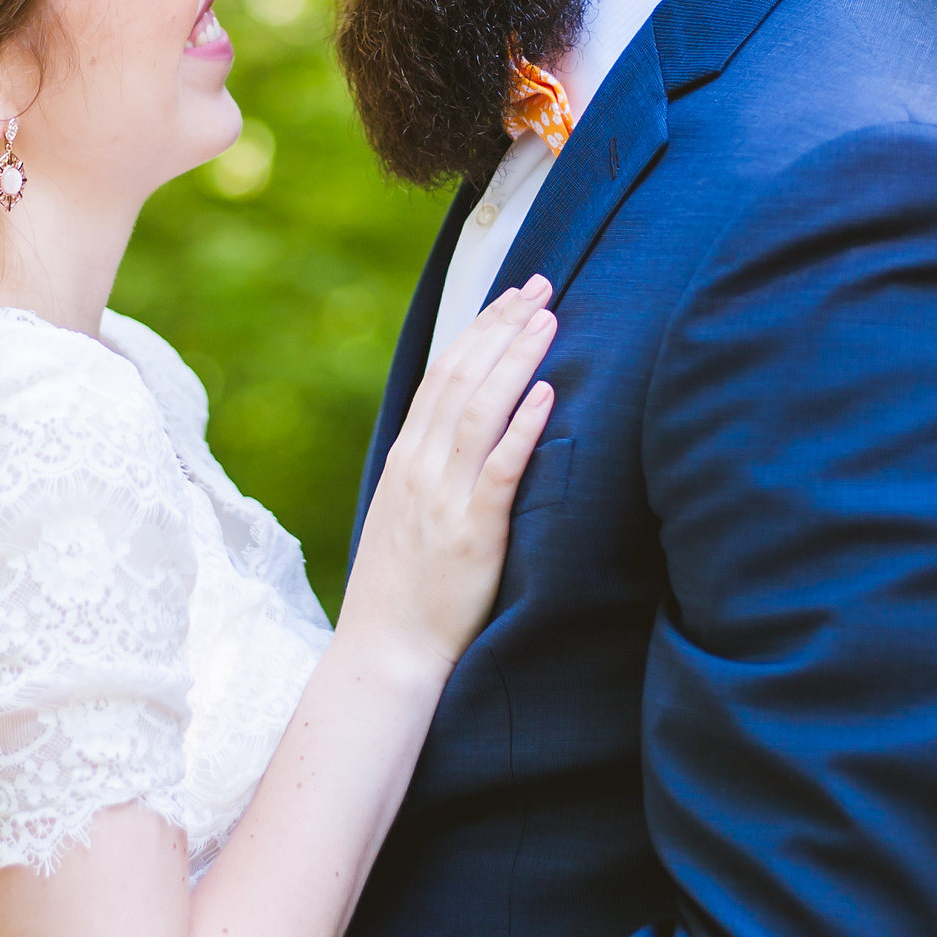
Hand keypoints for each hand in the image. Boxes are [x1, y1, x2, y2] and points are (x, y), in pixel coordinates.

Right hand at [339, 278, 556, 674]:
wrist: (386, 653)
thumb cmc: (402, 590)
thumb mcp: (406, 514)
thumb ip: (431, 469)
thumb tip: (464, 432)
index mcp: (405, 458)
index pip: (442, 373)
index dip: (479, 328)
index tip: (511, 294)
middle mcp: (420, 467)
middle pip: (462, 376)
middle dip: (503, 325)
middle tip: (542, 284)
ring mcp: (444, 498)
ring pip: (481, 410)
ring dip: (517, 359)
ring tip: (551, 320)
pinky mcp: (472, 533)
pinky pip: (500, 469)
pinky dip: (524, 426)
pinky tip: (548, 393)